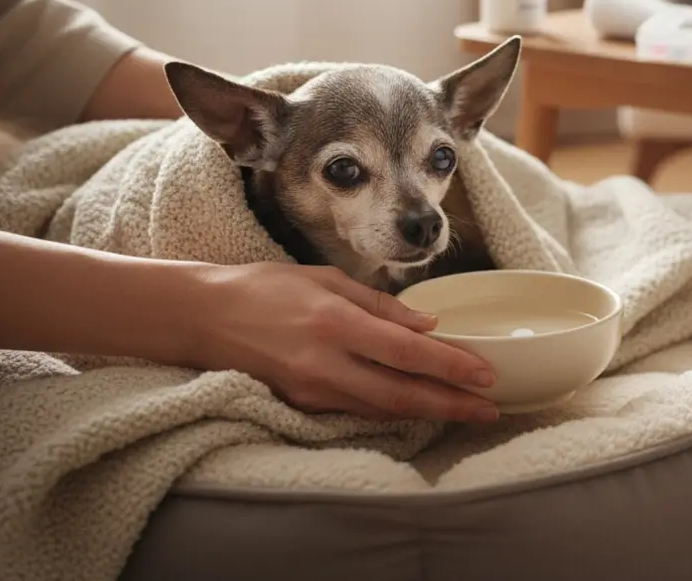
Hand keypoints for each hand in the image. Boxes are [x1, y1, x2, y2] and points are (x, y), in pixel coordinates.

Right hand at [186, 263, 499, 422]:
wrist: (201, 318)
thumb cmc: (265, 288)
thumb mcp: (325, 279)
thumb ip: (380, 304)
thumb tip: (429, 324)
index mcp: (334, 322)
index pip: (406, 352)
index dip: (450, 366)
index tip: (485, 373)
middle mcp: (325, 362)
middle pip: (401, 393)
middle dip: (451, 404)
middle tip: (490, 409)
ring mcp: (312, 390)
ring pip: (383, 409)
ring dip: (428, 412)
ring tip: (467, 411)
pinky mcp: (302, 405)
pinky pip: (359, 411)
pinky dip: (394, 411)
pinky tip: (421, 408)